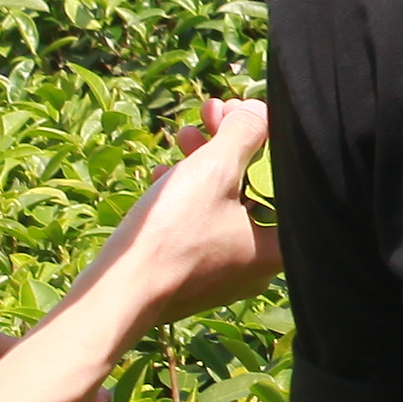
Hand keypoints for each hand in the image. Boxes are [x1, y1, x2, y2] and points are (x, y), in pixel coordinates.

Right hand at [71, 99, 280, 332]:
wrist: (118, 292)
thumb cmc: (172, 232)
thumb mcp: (214, 169)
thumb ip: (245, 133)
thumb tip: (260, 112)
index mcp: (278, 245)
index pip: (283, 177)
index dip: (263, 134)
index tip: (236, 109)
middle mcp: (259, 265)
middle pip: (255, 188)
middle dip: (230, 144)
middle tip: (207, 112)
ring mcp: (225, 274)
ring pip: (225, 205)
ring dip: (205, 164)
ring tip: (182, 135)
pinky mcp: (194, 276)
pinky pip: (202, 226)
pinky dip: (188, 196)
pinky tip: (162, 174)